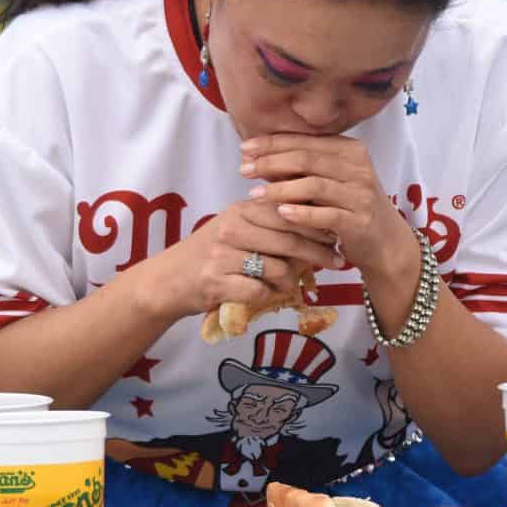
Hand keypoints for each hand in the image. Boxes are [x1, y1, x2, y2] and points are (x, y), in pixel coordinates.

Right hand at [136, 197, 337, 324]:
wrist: (167, 280)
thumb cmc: (209, 254)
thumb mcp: (237, 229)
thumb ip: (269, 223)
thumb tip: (318, 223)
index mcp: (240, 210)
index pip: (288, 211)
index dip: (317, 223)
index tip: (338, 234)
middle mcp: (232, 228)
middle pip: (288, 240)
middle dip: (318, 252)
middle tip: (338, 261)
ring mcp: (222, 255)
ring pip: (277, 268)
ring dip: (291, 279)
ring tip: (295, 284)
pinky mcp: (216, 282)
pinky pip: (259, 291)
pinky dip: (269, 296)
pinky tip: (268, 296)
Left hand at [240, 133, 419, 283]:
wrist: (384, 242)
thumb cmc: (348, 208)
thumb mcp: (326, 183)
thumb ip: (299, 170)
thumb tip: (256, 159)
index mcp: (350, 150)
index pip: (306, 141)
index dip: (272, 143)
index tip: (244, 149)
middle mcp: (359, 167)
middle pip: (307, 159)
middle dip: (270, 163)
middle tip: (243, 170)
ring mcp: (361, 194)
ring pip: (314, 185)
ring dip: (280, 190)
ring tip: (253, 196)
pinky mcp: (360, 221)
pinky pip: (327, 215)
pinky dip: (302, 214)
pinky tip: (281, 214)